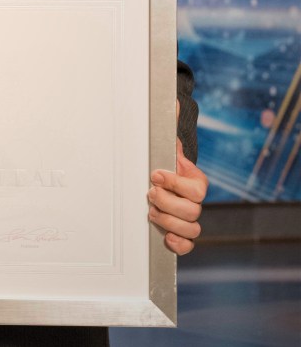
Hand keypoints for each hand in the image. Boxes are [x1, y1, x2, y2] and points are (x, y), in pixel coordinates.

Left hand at [148, 102, 207, 254]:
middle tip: (149, 192)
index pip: (196, 188)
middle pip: (193, 210)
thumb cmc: (162, 160)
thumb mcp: (163, 143)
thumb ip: (167, 125)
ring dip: (168, 221)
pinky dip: (179, 245)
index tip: (155, 174)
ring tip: (150, 210)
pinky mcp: (180, 233)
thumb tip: (172, 100)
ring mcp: (188, 218)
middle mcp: (195, 201)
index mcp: (195, 180)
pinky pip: (188, 246)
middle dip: (168, 202)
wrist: (160, 176)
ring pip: (191, 228)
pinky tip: (167, 238)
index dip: (176, 182)